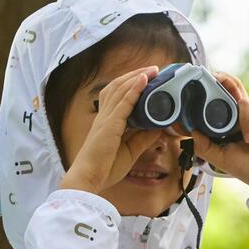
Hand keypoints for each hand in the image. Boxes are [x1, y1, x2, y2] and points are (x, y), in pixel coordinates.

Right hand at [59, 66, 166, 192]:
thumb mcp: (130, 151)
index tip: (147, 78)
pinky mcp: (109, 125)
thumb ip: (143, 138)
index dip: (131, 84)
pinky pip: (123, 102)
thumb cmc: (104, 168)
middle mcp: (104, 116)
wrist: (88, 179)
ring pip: (121, 90)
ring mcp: (106, 119)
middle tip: (154, 69)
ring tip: (153, 69)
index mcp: (107, 122)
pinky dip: (134, 89)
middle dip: (136, 75)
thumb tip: (159, 127)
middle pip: (119, 87)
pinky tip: (143, 79)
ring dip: (138, 77)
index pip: (118, 96)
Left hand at [191, 73, 248, 196]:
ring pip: (245, 103)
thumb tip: (192, 131)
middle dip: (225, 80)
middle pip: (235, 88)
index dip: (216, 88)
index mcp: (231, 123)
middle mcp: (244, 116)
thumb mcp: (220, 158)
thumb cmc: (248, 168)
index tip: (207, 81)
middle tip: (216, 78)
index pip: (223, 99)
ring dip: (244, 123)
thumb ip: (204, 147)